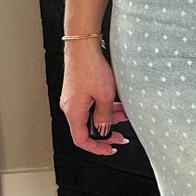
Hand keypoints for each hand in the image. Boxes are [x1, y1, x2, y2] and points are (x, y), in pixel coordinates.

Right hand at [60, 40, 130, 155]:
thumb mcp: (104, 96)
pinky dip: (104, 106)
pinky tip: (117, 103)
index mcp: (73, 111)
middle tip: (120, 134)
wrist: (82, 45)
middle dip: (106, 130)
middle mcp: (70, 106)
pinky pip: (91, 104)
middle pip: (88, 127)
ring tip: (124, 113)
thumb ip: (105, 116)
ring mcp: (73, 98)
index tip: (109, 149)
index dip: (96, 148)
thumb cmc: (90, 67)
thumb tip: (104, 130)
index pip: (82, 139)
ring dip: (108, 116)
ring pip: (92, 115)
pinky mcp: (78, 90)